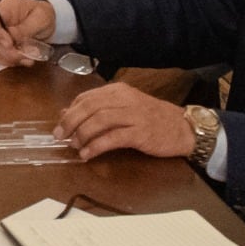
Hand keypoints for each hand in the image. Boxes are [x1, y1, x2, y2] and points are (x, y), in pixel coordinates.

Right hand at [0, 0, 57, 66]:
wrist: (47, 19)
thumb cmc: (43, 13)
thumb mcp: (40, 17)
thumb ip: (25, 28)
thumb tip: (13, 37)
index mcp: (7, 7)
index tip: (9, 44)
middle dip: (8, 51)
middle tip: (23, 55)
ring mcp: (0, 34)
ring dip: (10, 59)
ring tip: (27, 59)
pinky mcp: (3, 45)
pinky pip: (1, 57)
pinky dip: (12, 62)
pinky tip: (24, 60)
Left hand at [54, 84, 197, 160]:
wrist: (184, 128)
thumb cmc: (153, 118)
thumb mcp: (124, 108)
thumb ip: (99, 109)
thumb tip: (66, 113)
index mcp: (118, 91)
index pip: (86, 97)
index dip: (70, 111)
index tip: (60, 124)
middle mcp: (124, 99)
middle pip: (89, 107)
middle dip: (70, 122)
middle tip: (59, 136)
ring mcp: (133, 115)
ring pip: (99, 121)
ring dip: (82, 134)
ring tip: (74, 146)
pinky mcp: (140, 133)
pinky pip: (112, 138)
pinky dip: (96, 147)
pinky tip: (88, 155)